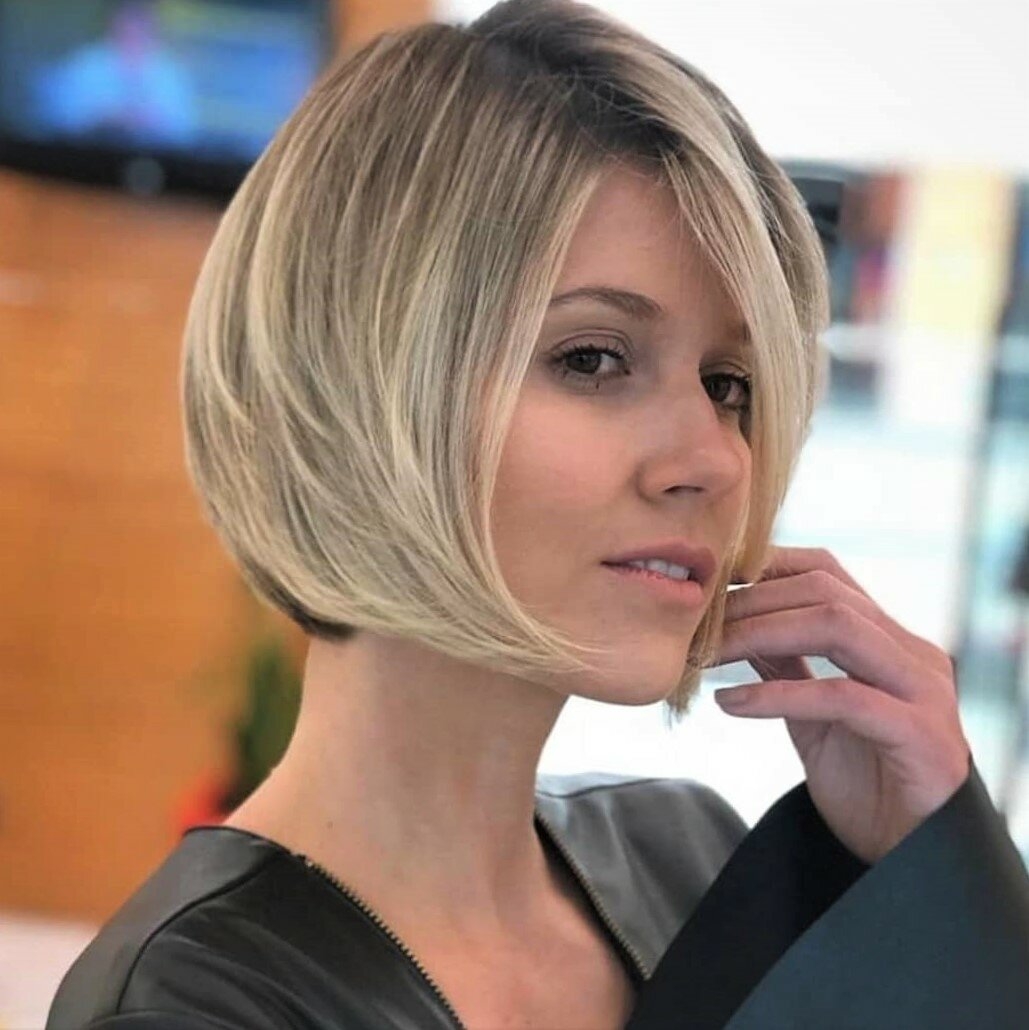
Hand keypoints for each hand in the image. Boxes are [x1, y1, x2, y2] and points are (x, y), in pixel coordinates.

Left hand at [711, 545, 971, 864]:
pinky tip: (733, 704)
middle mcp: (912, 653)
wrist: (913, 859)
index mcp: (888, 640)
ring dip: (759, 634)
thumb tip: (738, 624)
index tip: (710, 583)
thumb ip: (787, 665)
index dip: (765, 566)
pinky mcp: (921, 734)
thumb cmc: (868, 783)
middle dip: (751, 603)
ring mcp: (922, 690)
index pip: (826, 573)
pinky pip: (842, 696)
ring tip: (707, 657)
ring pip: (836, 627)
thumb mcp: (814, 715)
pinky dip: (779, 694)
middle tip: (697, 628)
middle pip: (824, 592)